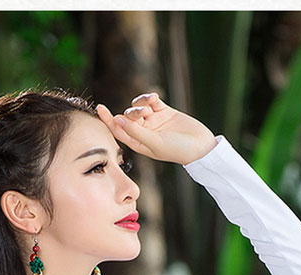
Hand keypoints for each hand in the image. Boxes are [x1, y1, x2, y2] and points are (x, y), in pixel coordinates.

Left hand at [96, 93, 218, 165]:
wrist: (201, 146)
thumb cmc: (178, 150)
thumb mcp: (154, 143)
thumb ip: (135, 131)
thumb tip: (117, 119)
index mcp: (139, 144)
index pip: (118, 131)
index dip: (108, 120)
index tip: (99, 107)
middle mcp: (144, 132)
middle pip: (128, 117)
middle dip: (132, 112)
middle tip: (142, 113)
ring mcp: (154, 121)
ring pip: (139, 106)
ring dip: (141, 103)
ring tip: (150, 106)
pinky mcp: (164, 111)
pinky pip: (151, 100)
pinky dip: (150, 97)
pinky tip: (155, 98)